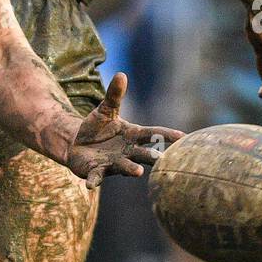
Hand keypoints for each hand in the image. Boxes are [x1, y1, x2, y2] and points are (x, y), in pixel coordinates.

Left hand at [64, 72, 182, 189]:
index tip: (183, 137)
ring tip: (139, 172)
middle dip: (152, 156)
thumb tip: (121, 74)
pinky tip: (90, 186)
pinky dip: (93, 181)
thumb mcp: (105, 109)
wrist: (78, 144)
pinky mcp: (96, 171)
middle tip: (163, 159)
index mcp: (133, 135)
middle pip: (143, 153)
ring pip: (124, 167)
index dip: (166, 135)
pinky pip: (96, 177)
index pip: (153, 134)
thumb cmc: (98, 127)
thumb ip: (114, 95)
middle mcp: (127, 151)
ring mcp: (113, 163)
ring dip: (131, 169)